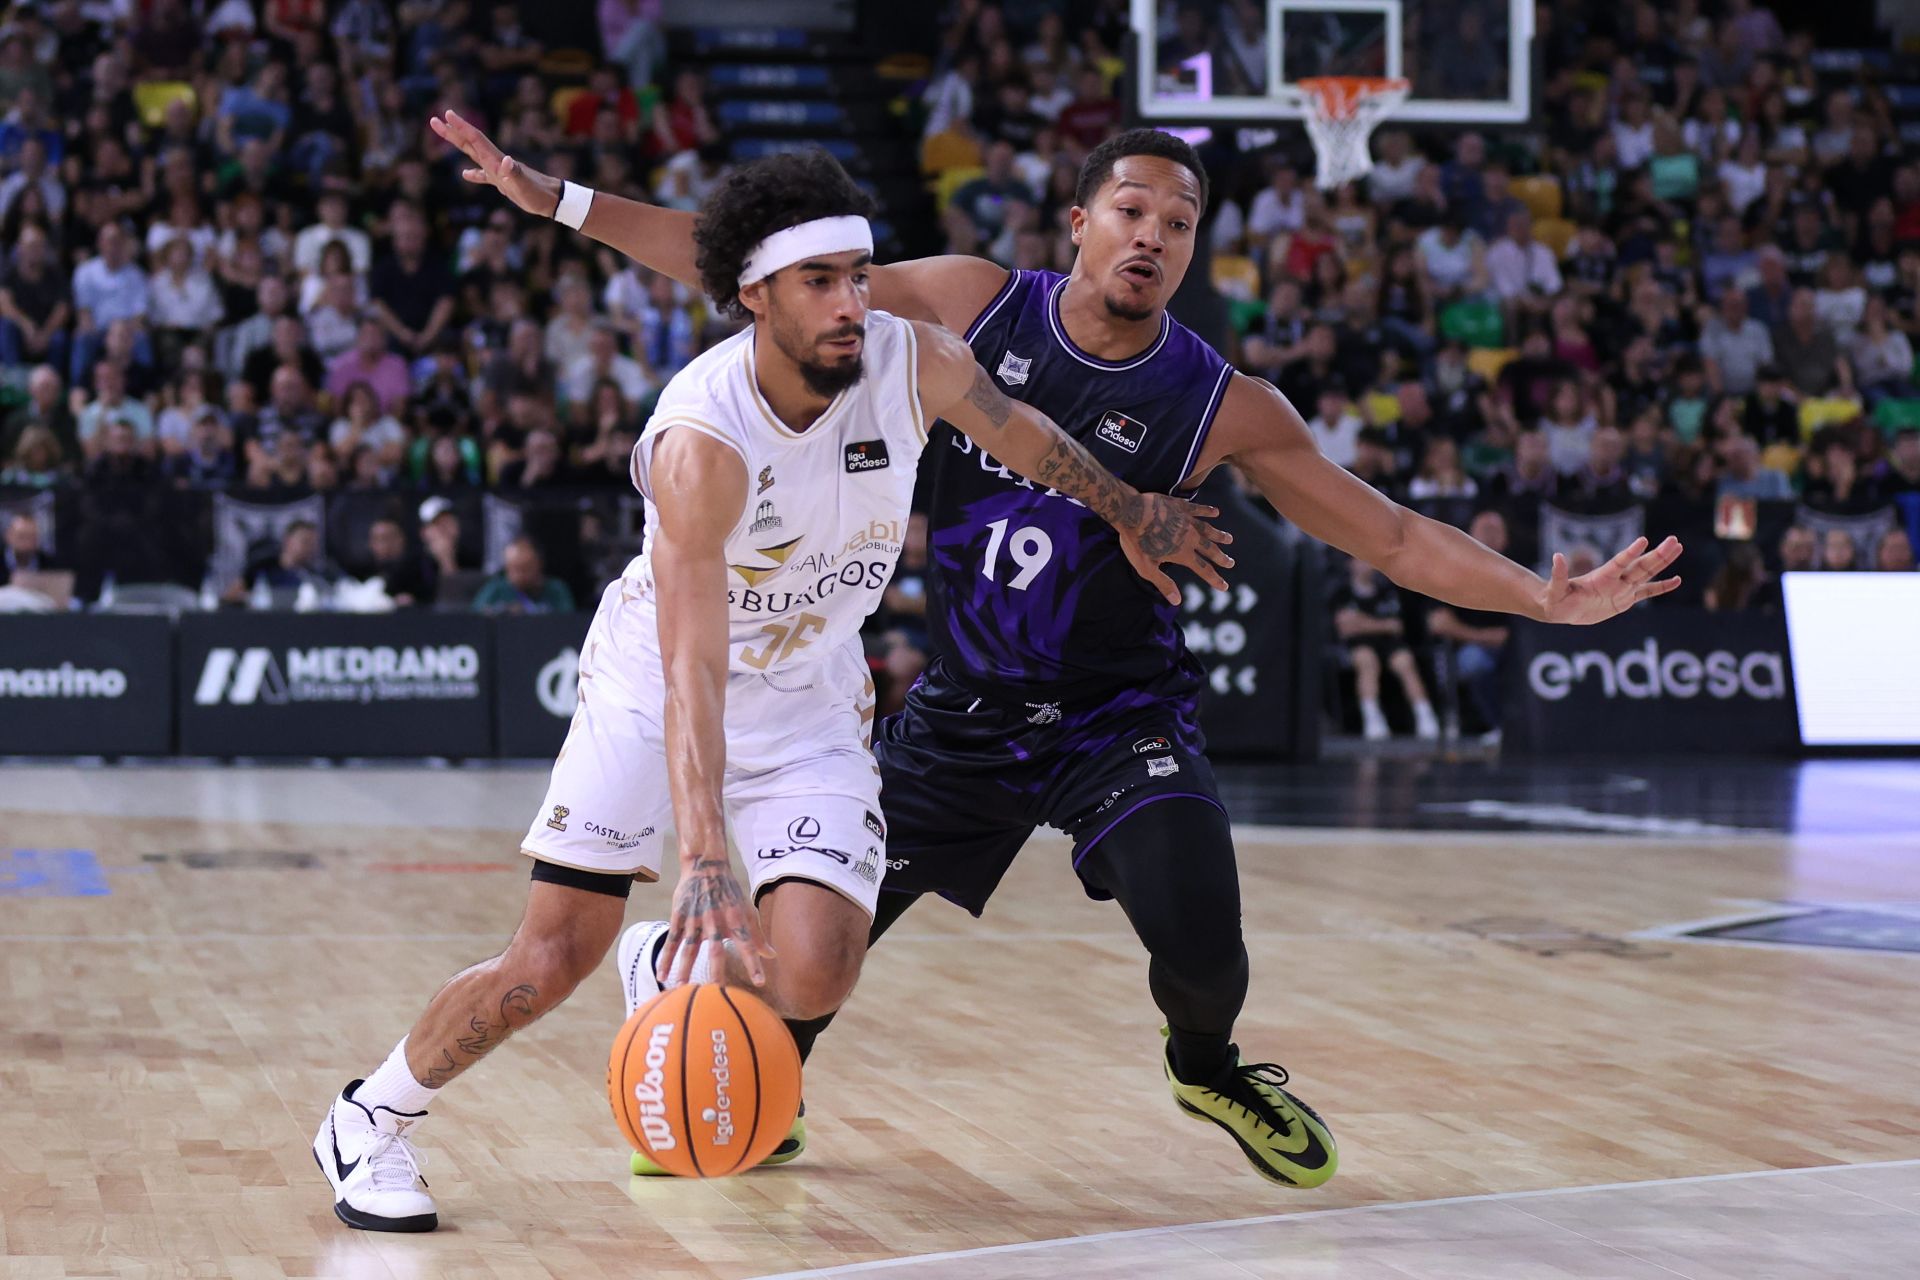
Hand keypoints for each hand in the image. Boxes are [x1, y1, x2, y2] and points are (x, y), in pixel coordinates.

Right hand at [429, 109, 561, 218]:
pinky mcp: (503, 182)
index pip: (476, 139)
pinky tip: (466, 175)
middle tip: (434, 120)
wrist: (552, 200)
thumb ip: (514, 173)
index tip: (446, 114)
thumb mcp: (524, 186)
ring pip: (474, 154)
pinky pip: (484, 175)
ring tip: (445, 135)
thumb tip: (506, 160)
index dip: (461, 127)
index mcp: (496, 161)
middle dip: (452, 131)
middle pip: (470, 143)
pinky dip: (474, 174)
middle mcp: (496, 162)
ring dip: (459, 144)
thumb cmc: (538, 194)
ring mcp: (498, 171)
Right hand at [658, 856, 774, 988]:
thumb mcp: (747, 911)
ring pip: (690, 949)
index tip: (760, 982)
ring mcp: (695, 920)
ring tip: (681, 989)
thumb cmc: (730, 893)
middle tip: (715, 993)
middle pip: (716, 951)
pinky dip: (666, 959)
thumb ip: (757, 936)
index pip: (748, 945)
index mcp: (736, 920)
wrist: (706, 866)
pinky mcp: (679, 917)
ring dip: (685, 969)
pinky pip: (672, 941)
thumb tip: (772, 956)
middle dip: (716, 972)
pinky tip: (661, 975)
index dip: (754, 963)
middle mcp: (716, 922)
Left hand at [1117, 494, 1234, 604]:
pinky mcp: (1181, 506)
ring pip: (1208, 529)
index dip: (1215, 579)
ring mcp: (1187, 521)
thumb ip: (1164, 583)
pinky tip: (1215, 511)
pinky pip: (1198, 509)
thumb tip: (1177, 601)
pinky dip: (1208, 511)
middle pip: (1210, 550)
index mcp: (1182, 554)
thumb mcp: (1147, 568)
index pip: (1203, 570)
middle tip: (1231, 563)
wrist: (1131, 513)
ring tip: (1229, 539)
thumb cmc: (1136, 543)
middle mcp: (1190, 538)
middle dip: (1221, 558)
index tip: (1224, 587)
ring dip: (1219, 535)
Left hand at [1538, 536, 1682, 624]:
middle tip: (1674, 540)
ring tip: (1678, 547)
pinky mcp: (1625, 600)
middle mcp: (1615, 580)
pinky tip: (1677, 580)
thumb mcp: (1555, 590)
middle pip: (1640, 565)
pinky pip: (1647, 592)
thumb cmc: (1554, 599)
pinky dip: (1661, 587)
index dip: (1631, 553)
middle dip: (1657, 554)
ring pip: (1647, 574)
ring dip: (1662, 562)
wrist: (1559, 608)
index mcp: (1601, 577)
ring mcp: (1621, 588)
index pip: (1619, 562)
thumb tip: (1557, 556)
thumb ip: (1558, 575)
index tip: (1643, 541)